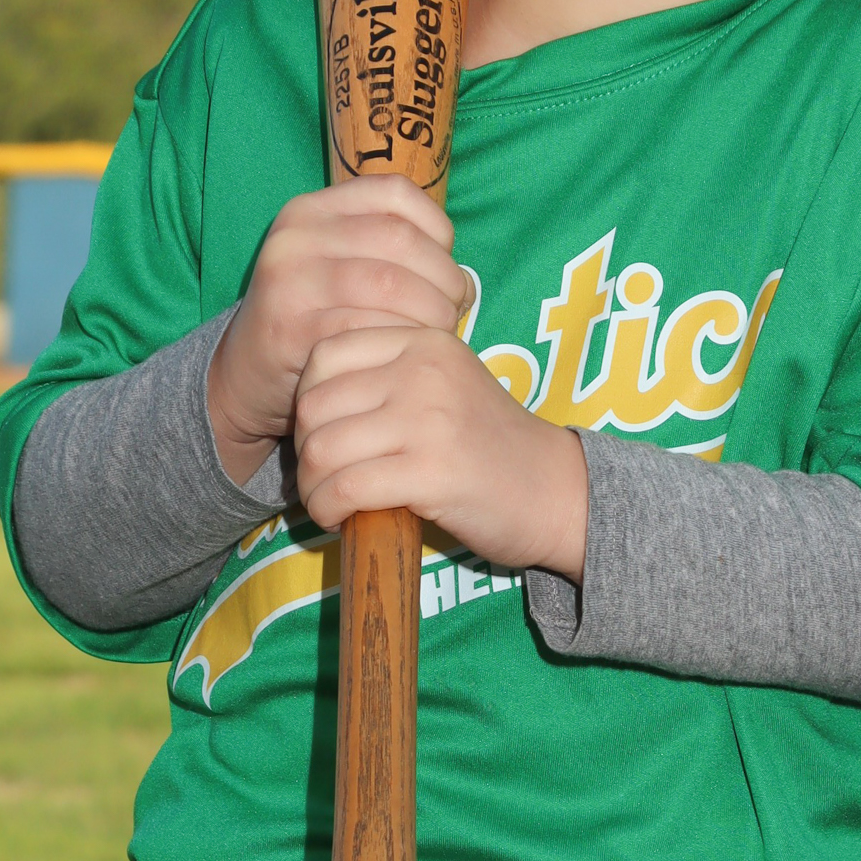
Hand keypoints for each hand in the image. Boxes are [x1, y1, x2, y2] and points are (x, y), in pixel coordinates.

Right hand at [207, 182, 469, 486]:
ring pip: (390, 284)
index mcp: (312, 208)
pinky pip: (368, 329)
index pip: (395, 193)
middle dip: (444, 278)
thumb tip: (462, 278)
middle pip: (400, 238)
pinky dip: (400, 341)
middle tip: (455, 310)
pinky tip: (405, 353)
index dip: (438, 228)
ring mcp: (290, 279)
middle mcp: (297, 235)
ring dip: (431, 314)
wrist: (248, 374)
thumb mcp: (339, 265)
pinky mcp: (291, 329)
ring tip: (438, 334)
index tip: (446, 265)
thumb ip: (392, 254)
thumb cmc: (314, 318)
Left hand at [292, 324, 588, 581]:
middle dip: (305, 449)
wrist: (555, 491)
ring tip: (326, 502)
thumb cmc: (488, 445)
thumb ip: (388, 375)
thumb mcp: (443, 384)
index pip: (325, 353)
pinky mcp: (431, 473)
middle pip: (315, 404)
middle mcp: (423, 371)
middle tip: (321, 476)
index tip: (323, 432)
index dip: (306, 398)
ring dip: (312, 487)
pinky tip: (340, 519)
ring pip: (323, 449)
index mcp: (423, 341)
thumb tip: (306, 402)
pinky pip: (346, 488)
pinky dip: (328, 509)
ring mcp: (428, 421)